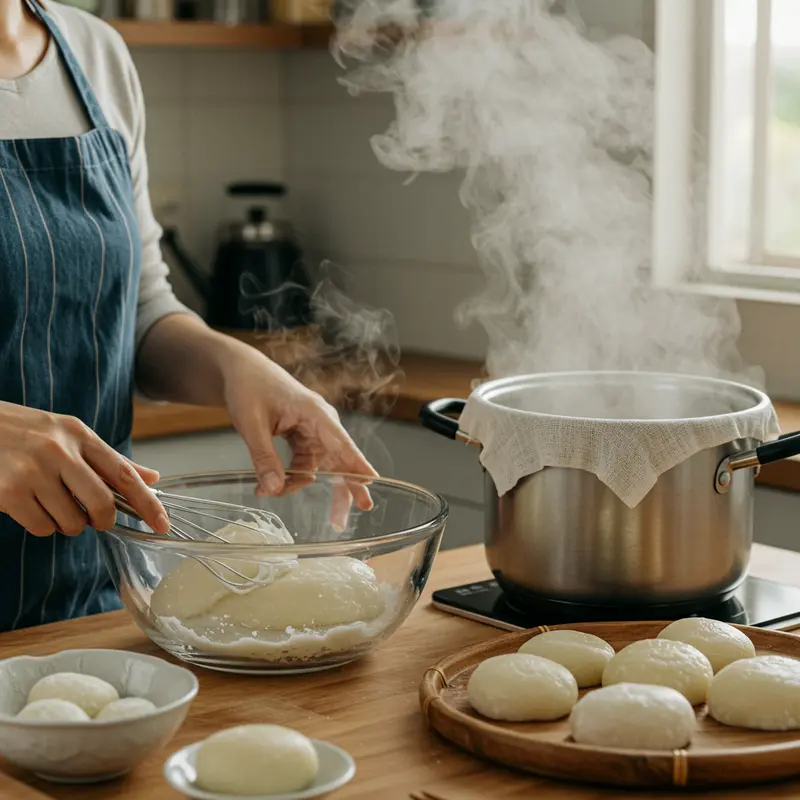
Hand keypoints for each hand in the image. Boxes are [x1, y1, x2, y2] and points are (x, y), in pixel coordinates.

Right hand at [0, 402, 169, 536]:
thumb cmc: (25, 432)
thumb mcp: (68, 434)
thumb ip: (109, 459)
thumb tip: (151, 478)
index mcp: (79, 434)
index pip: (124, 474)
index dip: (148, 503)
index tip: (162, 523)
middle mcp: (59, 451)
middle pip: (102, 503)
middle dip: (104, 521)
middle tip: (97, 520)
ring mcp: (32, 472)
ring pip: (72, 521)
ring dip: (69, 524)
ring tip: (54, 504)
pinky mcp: (8, 492)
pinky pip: (42, 527)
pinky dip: (43, 526)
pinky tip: (32, 506)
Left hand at [221, 349, 377, 526]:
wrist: (241, 371)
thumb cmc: (249, 387)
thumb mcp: (252, 423)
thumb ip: (264, 458)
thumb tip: (273, 490)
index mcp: (315, 414)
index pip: (342, 443)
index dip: (357, 464)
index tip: (370, 482)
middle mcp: (320, 423)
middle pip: (339, 459)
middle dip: (346, 486)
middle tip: (359, 509)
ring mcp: (312, 431)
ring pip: (319, 466)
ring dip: (300, 484)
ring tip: (280, 495)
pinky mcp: (302, 437)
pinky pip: (304, 463)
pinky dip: (290, 477)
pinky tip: (274, 486)